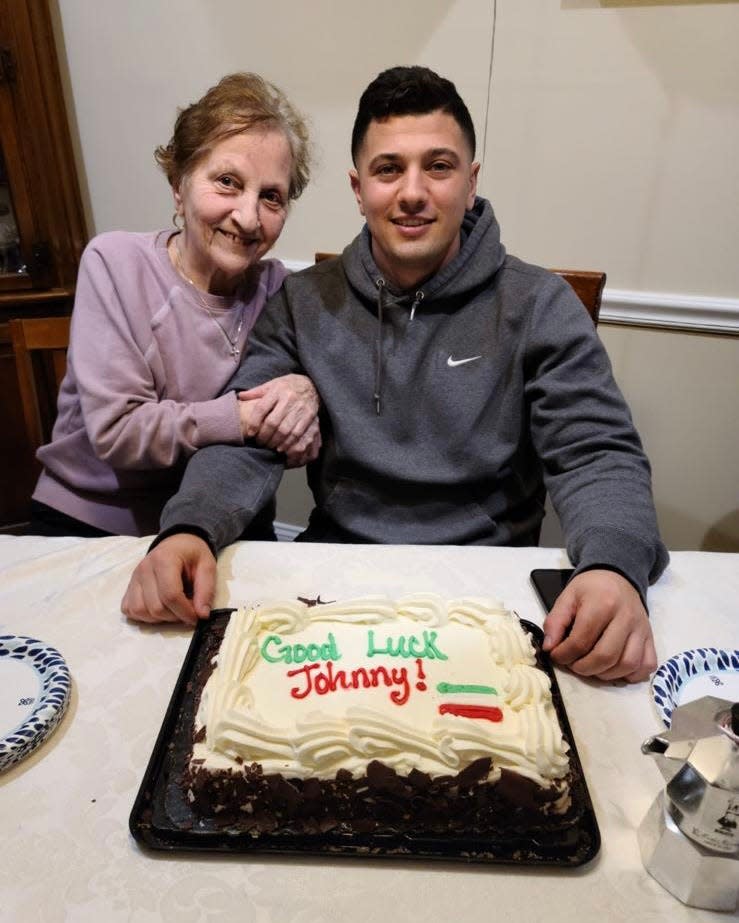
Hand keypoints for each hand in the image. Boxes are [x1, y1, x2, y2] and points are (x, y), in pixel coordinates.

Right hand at [121, 533, 215, 625]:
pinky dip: (144, 616)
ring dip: (159, 618)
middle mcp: (144, 568)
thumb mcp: (207, 566)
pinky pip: (129, 609)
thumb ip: (206, 590)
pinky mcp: (129, 586)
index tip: (196, 617)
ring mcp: (134, 578)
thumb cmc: (192, 554)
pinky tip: (159, 609)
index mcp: (164, 559)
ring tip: (174, 610)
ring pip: (140, 611)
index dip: (185, 612)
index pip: (170, 595)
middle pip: (155, 607)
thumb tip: (202, 615)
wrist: (177, 544)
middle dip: (175, 616)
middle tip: (187, 611)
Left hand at [238, 374, 320, 464]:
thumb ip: (256, 392)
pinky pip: (297, 433)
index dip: (254, 423)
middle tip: (259, 443)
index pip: (261, 408)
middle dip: (264, 436)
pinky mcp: (309, 416)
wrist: (311, 384)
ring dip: (275, 442)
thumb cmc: (287, 386)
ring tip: (269, 446)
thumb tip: (240, 396)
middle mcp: (289, 398)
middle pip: (273, 422)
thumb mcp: (271, 385)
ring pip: (284, 430)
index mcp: (277, 390)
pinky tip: (281, 447)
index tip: (250, 433)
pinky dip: (288, 443)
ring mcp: (300, 408)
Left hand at [542, 569, 656, 682]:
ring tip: (592, 667)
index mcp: (602, 604)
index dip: (564, 654)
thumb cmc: (591, 589)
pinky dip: (631, 675)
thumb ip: (555, 621)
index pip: (581, 640)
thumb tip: (549, 648)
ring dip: (606, 674)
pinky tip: (615, 669)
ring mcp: (641, 629)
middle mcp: (626, 617)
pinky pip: (647, 665)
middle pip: (606, 656)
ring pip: (628, 664)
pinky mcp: (651, 638)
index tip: (556, 656)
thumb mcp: (567, 597)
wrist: (618, 577)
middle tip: (573, 664)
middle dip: (584, 668)